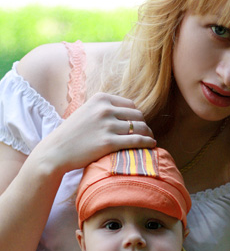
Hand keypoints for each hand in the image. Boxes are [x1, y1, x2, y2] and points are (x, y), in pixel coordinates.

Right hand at [40, 92, 155, 173]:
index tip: (138, 125)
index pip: (130, 105)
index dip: (137, 116)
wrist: (56, 151)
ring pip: (140, 127)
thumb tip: (125, 112)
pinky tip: (152, 145)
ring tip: (150, 140)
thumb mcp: (86, 112)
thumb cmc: (71, 134)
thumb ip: (103, 109)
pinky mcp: (109, 142)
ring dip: (148, 134)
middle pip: (137, 115)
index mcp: (100, 99)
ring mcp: (107, 125)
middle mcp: (105, 109)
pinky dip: (147, 142)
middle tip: (146, 134)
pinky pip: (137, 140)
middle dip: (144, 125)